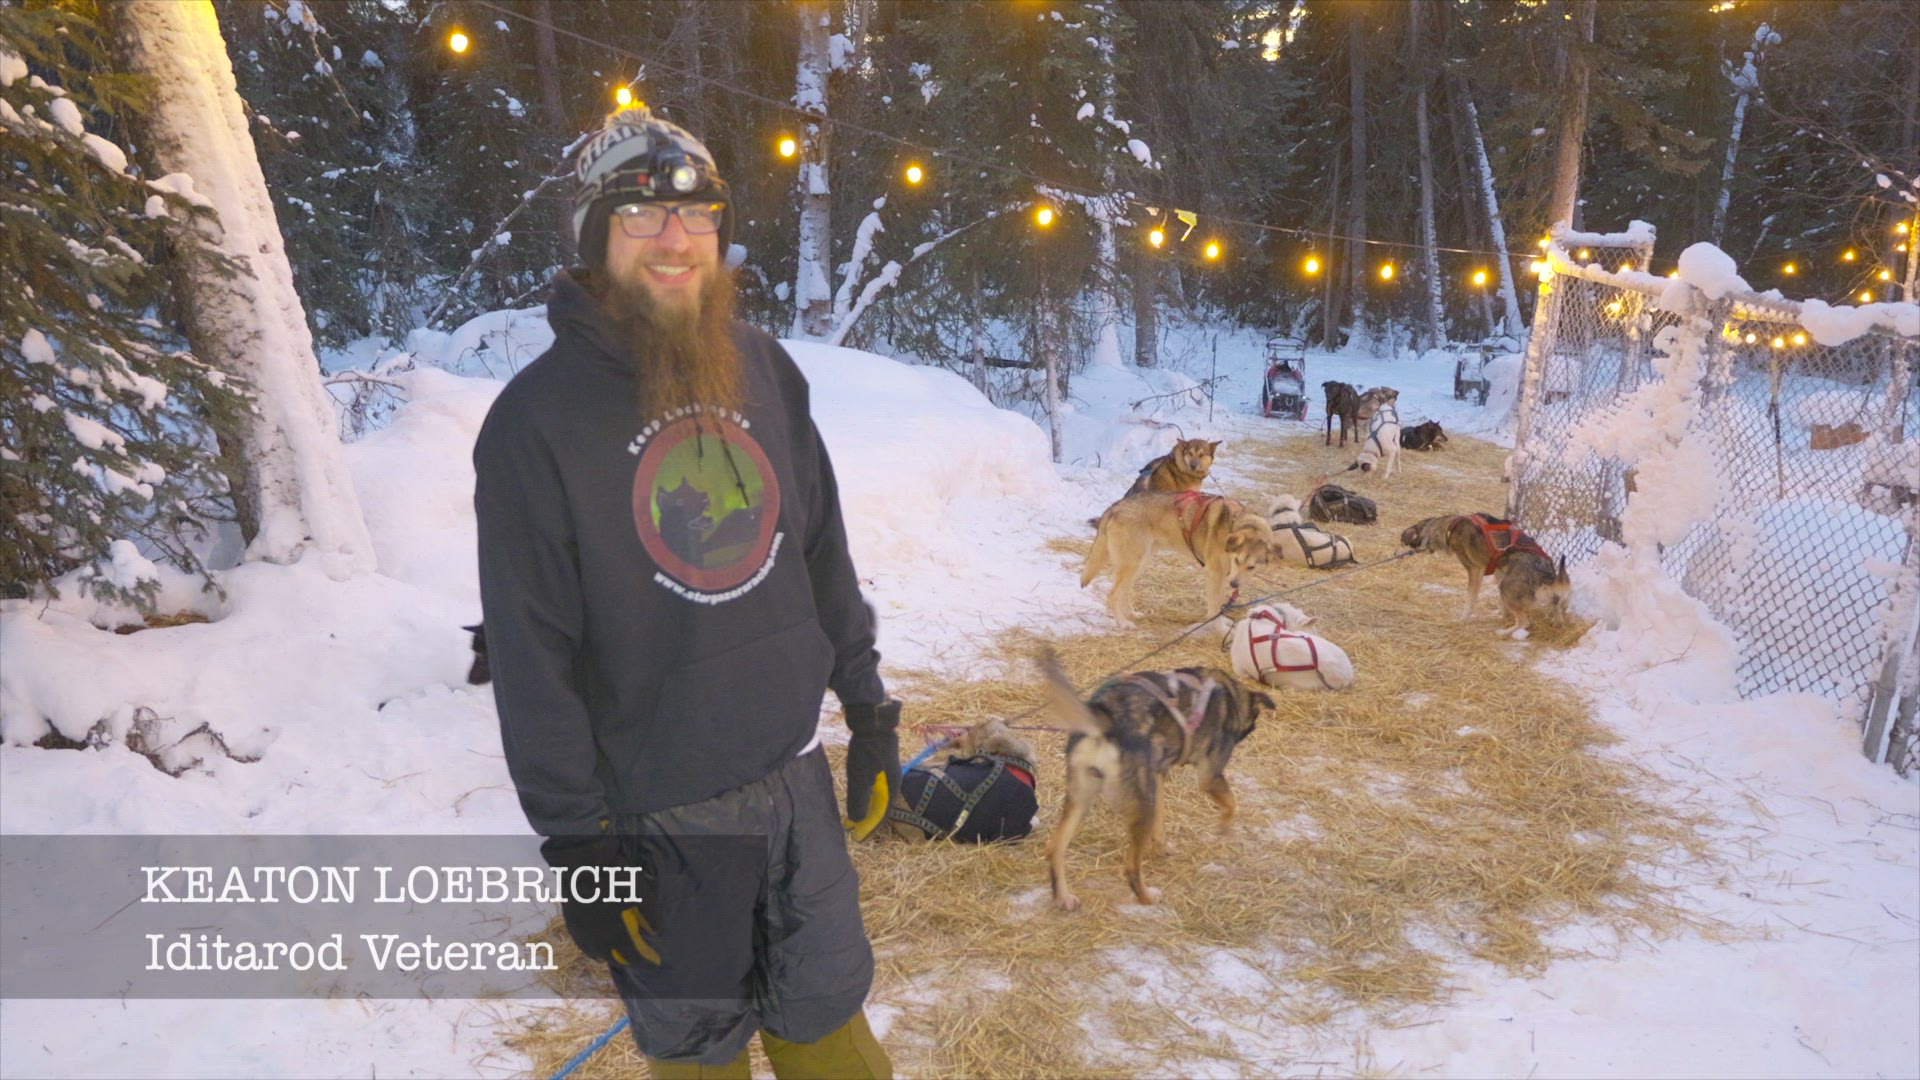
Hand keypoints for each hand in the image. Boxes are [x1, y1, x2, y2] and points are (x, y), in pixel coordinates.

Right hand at [540, 833, 659, 965]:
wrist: (581, 864)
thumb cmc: (614, 876)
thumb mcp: (640, 892)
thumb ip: (651, 914)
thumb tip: (657, 931)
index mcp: (615, 933)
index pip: (633, 956)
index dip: (645, 962)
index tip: (655, 963)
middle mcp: (597, 938)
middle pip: (613, 958)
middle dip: (627, 961)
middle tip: (637, 959)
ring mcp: (582, 932)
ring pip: (594, 953)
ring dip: (607, 957)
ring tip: (616, 956)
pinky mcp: (571, 923)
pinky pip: (581, 944)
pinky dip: (590, 949)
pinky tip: (594, 947)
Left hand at [842, 699, 901, 840]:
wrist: (872, 715)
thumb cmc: (867, 748)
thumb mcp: (861, 775)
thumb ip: (859, 798)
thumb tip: (857, 821)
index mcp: (893, 783)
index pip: (885, 811)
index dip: (872, 824)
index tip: (860, 835)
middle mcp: (893, 775)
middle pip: (882, 800)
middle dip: (869, 813)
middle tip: (854, 824)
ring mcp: (886, 763)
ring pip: (877, 788)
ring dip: (867, 800)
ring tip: (855, 808)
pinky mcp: (878, 755)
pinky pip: (872, 777)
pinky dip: (864, 785)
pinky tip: (856, 783)